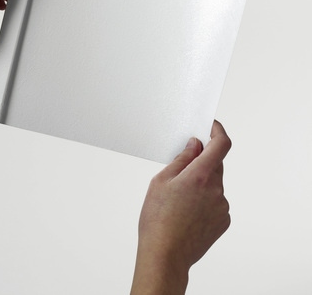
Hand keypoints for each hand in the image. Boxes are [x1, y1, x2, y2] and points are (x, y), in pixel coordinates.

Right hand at [131, 120, 230, 294]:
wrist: (165, 255)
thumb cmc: (158, 220)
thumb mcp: (161, 181)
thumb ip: (181, 159)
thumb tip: (194, 146)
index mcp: (201, 176)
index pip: (221, 144)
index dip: (218, 131)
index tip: (210, 126)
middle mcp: (217, 189)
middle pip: (215, 164)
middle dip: (201, 161)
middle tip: (180, 170)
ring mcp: (222, 206)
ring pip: (214, 183)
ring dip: (201, 183)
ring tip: (180, 199)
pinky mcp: (223, 221)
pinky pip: (216, 201)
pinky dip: (205, 200)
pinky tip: (187, 211)